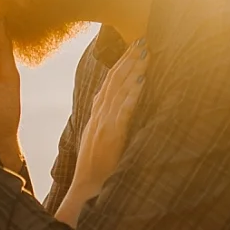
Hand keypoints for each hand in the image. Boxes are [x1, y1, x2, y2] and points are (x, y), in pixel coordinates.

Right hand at [56, 43, 146, 224]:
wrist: (85, 189)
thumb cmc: (95, 168)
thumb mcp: (98, 139)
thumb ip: (104, 121)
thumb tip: (112, 106)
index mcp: (96, 115)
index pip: (108, 83)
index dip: (120, 64)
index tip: (131, 48)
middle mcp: (99, 115)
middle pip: (114, 80)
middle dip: (128, 59)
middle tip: (141, 41)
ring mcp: (104, 123)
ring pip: (119, 89)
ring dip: (132, 69)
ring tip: (145, 52)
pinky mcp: (111, 134)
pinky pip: (123, 110)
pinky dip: (132, 93)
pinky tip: (141, 80)